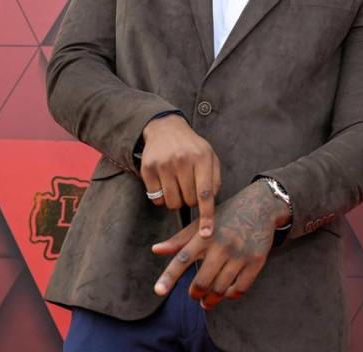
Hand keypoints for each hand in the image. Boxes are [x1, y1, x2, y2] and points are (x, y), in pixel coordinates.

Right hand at [140, 114, 221, 237]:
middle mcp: (182, 160)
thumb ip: (215, 179)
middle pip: (188, 201)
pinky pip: (156, 199)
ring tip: (177, 183)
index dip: (207, 216)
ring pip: (172, 203)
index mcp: (202, 158)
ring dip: (176, 200)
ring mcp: (163, 164)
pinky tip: (164, 181)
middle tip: (188, 185)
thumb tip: (210, 204)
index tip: (207, 234)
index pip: (205, 193)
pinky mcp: (147, 169)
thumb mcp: (209, 156)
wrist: (165, 128)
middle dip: (190, 199)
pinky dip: (161, 196)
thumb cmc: (191, 147)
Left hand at [151, 181, 290, 308]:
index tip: (158, 291)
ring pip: (221, 289)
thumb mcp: (202, 223)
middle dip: (195, 294)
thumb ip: (179, 239)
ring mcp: (240, 254)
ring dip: (211, 300)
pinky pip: (240, 288)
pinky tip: (226, 293)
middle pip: (202, 282)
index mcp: (205, 236)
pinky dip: (231, 295)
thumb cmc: (227, 215)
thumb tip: (155, 250)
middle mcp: (222, 245)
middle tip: (194, 295)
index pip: (182, 259)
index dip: (169, 276)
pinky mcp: (256, 261)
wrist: (261, 205)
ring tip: (206, 301)